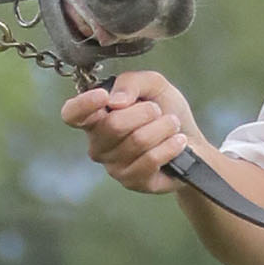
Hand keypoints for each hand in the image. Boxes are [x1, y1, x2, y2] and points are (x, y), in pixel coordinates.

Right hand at [60, 69, 201, 194]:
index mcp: (95, 118)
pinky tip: (178, 141)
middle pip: (113, 125)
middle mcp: (98, 144)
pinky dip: (170, 146)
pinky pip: (150, 160)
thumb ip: (130, 83)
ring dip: (163, 127)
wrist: (191, 138)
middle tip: (157, 109)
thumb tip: (115, 101)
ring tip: (172, 124)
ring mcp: (113, 165)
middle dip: (144, 112)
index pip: (72, 114)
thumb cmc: (166, 110)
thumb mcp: (152, 85)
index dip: (83, 105)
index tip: (104, 96)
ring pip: (137, 141)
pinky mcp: (132, 181)